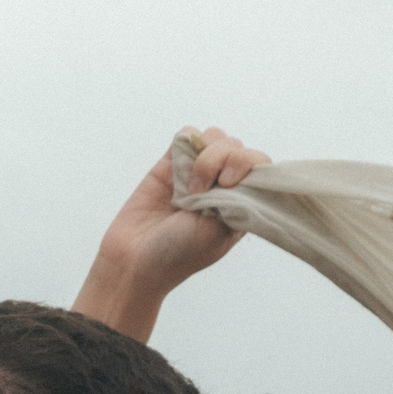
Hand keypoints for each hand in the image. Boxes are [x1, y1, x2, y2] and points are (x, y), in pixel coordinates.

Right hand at [72, 126, 268, 343]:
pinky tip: (176, 168)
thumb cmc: (179, 254)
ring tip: (188, 185)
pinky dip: (186, 142)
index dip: (246, 164)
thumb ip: (236, 196)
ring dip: (204, 154)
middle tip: (201, 191)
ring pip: (215, 136)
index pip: (258, 166)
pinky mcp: (172, 163)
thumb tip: (238, 160)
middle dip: (221, 160)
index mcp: (240, 203)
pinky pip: (188, 134)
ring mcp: (198, 172)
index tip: (227, 183)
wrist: (134, 259)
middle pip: (237, 147)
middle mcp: (222, 185)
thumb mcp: (220, 231)